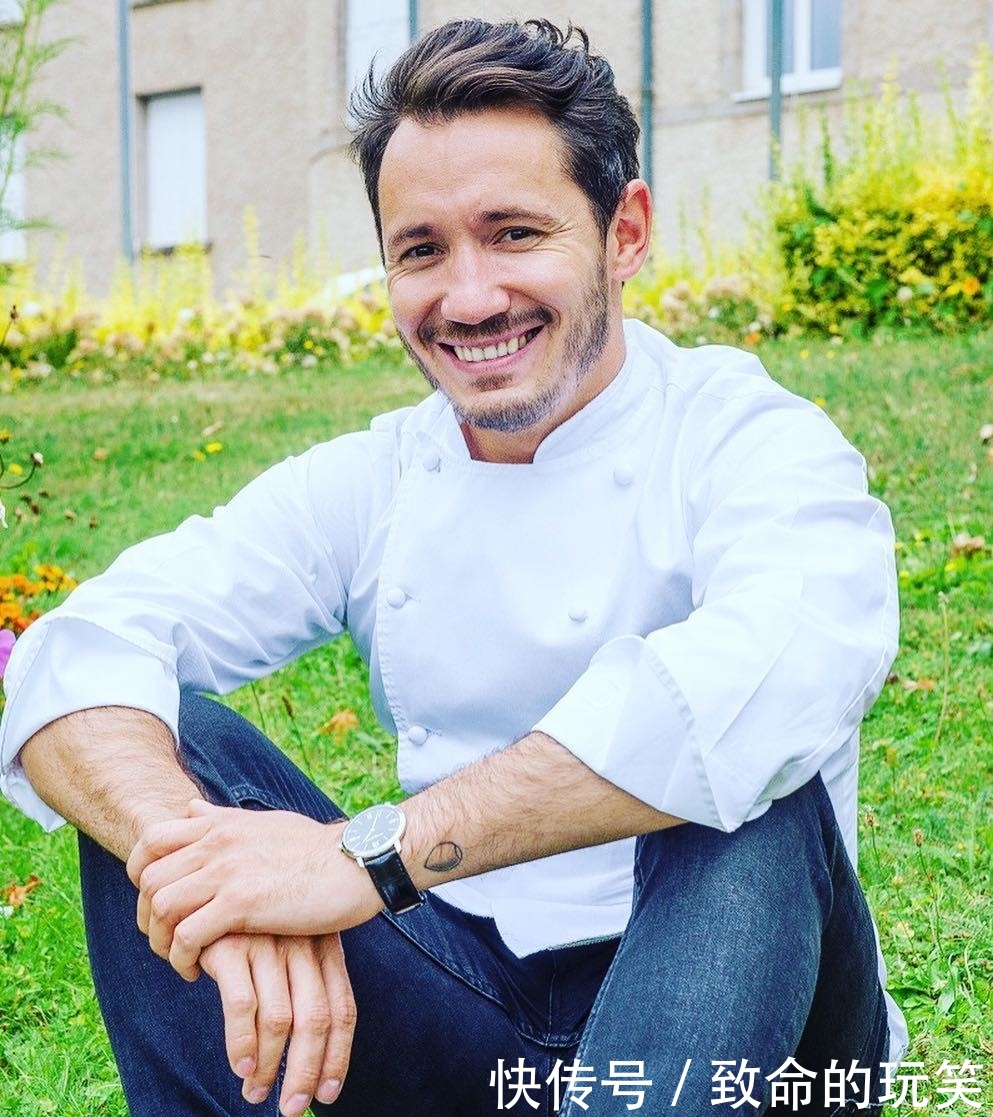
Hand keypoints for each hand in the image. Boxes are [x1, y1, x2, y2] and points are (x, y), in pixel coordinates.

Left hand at [127, 800, 382, 978]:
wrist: (358, 862)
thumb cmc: (317, 849)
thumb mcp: (265, 822)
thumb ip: (223, 818)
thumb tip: (190, 807)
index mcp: (221, 824)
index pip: (152, 840)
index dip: (140, 874)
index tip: (155, 901)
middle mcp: (218, 842)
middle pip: (149, 879)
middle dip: (146, 916)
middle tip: (166, 938)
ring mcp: (228, 871)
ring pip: (161, 906)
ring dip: (162, 940)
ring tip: (181, 957)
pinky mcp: (243, 903)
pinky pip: (188, 935)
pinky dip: (182, 957)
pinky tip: (198, 969)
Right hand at [201, 932, 354, 1115]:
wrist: (216, 878)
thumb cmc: (257, 920)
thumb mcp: (294, 940)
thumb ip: (306, 983)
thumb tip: (312, 1048)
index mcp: (325, 945)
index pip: (343, 1009)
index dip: (338, 1056)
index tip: (329, 1093)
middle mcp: (302, 945)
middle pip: (317, 1020)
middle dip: (306, 1071)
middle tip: (292, 1107)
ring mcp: (269, 944)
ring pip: (280, 1020)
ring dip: (269, 1067)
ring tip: (256, 1093)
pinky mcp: (232, 946)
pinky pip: (241, 1006)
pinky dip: (241, 1043)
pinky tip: (240, 1066)